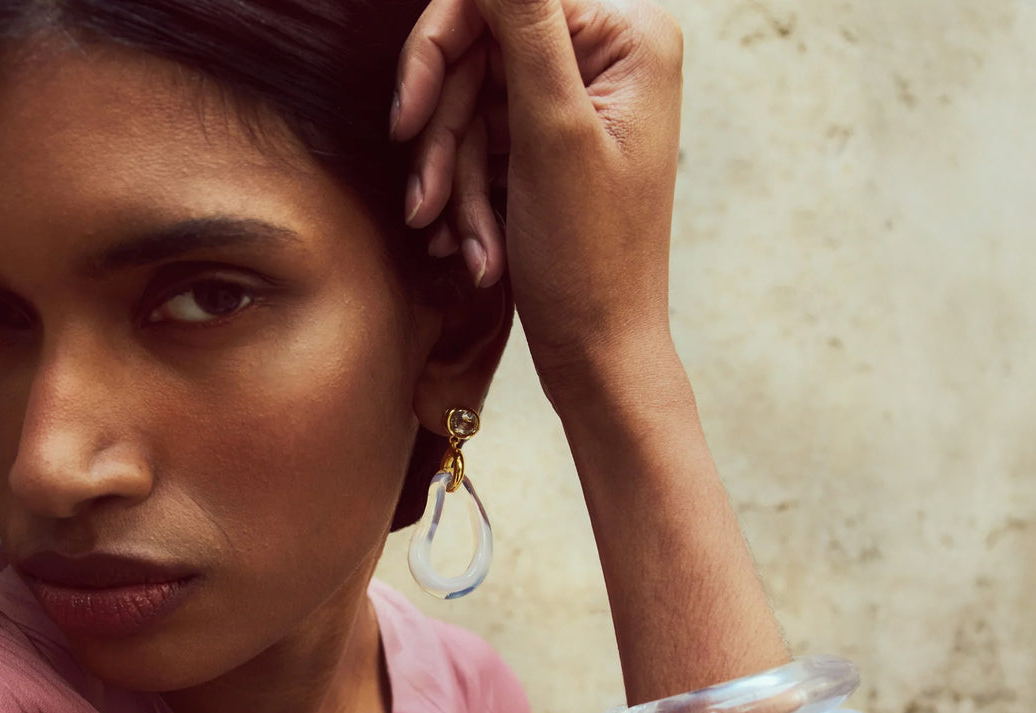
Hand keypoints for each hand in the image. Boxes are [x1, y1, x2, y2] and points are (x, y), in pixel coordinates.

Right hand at [392, 0, 684, 401]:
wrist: (598, 354)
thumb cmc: (591, 260)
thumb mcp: (552, 134)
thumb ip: (522, 22)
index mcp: (628, 39)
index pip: (502, 1)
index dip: (440, 49)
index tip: (407, 117)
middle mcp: (607, 62)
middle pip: (480, 56)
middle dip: (447, 140)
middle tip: (424, 206)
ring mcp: (575, 109)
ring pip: (473, 110)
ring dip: (455, 182)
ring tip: (458, 245)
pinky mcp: (549, 152)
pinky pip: (483, 150)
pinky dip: (467, 199)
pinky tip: (471, 250)